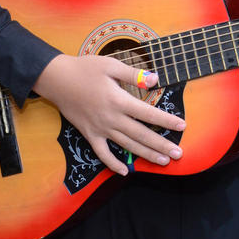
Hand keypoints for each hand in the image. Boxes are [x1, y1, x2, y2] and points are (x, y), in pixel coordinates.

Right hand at [33, 54, 185, 174]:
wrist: (57, 79)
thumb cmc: (85, 69)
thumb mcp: (111, 65)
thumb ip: (134, 74)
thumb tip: (156, 79)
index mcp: (119, 100)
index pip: (148, 113)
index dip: (166, 120)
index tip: (182, 126)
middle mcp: (111, 118)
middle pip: (141, 135)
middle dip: (161, 144)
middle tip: (178, 154)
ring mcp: (100, 129)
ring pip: (127, 145)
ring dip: (145, 155)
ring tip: (162, 161)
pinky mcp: (89, 134)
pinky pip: (102, 153)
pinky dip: (113, 164)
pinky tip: (125, 172)